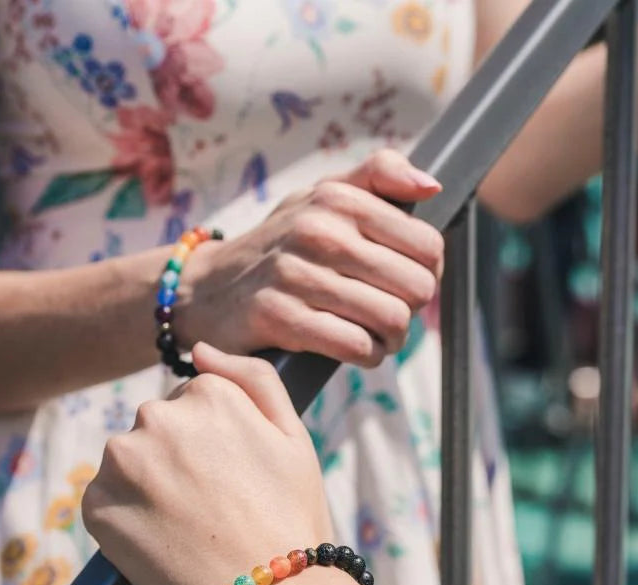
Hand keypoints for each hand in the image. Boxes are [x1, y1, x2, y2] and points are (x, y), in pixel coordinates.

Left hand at [82, 343, 332, 584]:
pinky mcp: (97, 507)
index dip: (215, 448)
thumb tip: (199, 350)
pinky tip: (162, 542)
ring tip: (189, 528)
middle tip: (214, 509)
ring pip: (130, 465)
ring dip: (150, 487)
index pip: (192, 406)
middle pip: (157, 431)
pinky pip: (107, 501)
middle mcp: (156, 416)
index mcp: (205, 393)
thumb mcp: (293, 433)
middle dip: (178, 462)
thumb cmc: (291, 515)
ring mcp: (122, 462)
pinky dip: (127, 519)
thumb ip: (252, 377)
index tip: (234, 482)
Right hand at [179, 150, 443, 366]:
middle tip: (392, 316)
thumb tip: (430, 187)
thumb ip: (377, 176)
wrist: (206, 289)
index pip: (426, 246)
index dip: (428, 273)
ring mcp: (296, 275)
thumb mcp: (319, 197)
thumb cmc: (280, 246)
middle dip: (411, 310)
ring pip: (389, 318)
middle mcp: (318, 232)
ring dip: (391, 338)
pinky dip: (366, 355)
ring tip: (378, 336)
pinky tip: (357, 351)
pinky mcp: (279, 317)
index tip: (406, 284)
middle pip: (415, 286)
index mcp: (338, 199)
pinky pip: (354, 344)